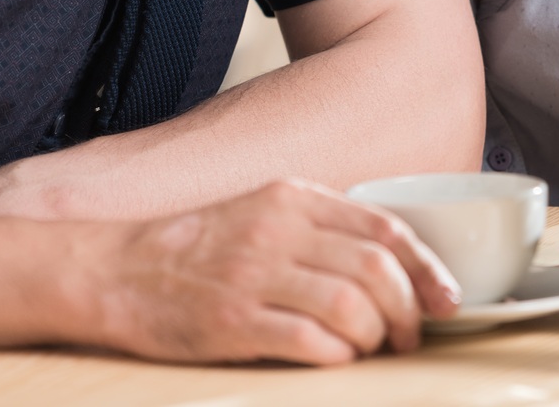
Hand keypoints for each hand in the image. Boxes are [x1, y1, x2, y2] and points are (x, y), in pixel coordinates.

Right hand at [94, 179, 460, 363]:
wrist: (112, 267)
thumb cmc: (194, 247)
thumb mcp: (260, 213)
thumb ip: (318, 229)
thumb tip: (388, 266)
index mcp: (292, 198)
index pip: (384, 227)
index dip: (426, 267)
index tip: (445, 298)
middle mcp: (278, 231)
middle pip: (376, 269)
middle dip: (408, 310)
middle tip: (410, 336)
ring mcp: (254, 275)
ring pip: (350, 306)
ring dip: (375, 337)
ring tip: (372, 350)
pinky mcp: (232, 321)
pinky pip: (309, 341)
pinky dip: (336, 355)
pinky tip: (335, 359)